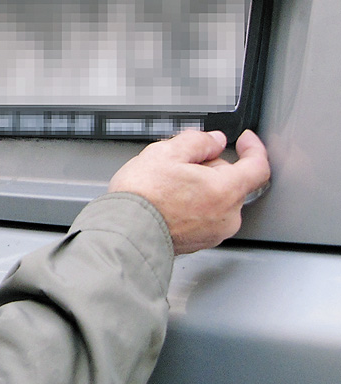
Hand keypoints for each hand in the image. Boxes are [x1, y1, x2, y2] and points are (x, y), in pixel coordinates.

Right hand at [108, 129, 269, 254]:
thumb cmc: (142, 197)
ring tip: (168, 184)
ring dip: (201, 188)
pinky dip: (193, 205)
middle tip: (182, 162)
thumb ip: (197, 141)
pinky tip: (167, 201)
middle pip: (232, 182)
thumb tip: (213, 140)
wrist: (124, 231)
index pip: (258, 167)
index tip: (245, 141)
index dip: (253, 149)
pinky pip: (205, 216)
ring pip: (218, 200)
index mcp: (225, 190)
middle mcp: (227, 215)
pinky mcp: (200, 242)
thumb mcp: (166, 152)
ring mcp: (214, 232)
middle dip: (211, 168)